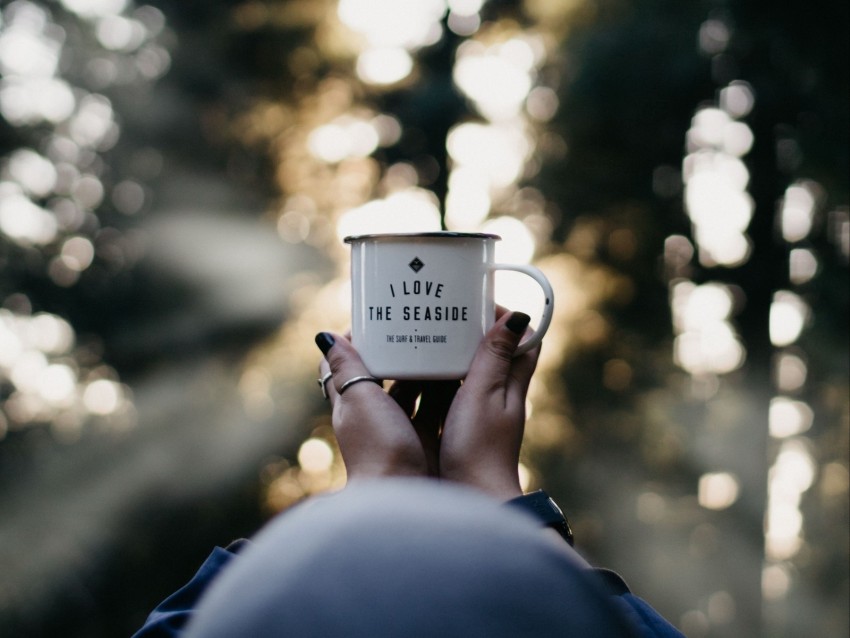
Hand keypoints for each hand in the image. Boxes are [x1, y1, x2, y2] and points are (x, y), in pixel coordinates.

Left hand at [316, 333, 455, 479]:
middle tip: (419, 326)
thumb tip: (322, 336)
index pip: (341, 367)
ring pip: (412, 391)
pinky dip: (445, 392)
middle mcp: (373, 418)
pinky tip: (461, 375)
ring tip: (445, 342)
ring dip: (425, 370)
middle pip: (382, 377)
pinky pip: (434, 409)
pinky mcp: (424, 442)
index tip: (375, 320)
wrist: (407, 498)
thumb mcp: (359, 401)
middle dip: (398, 352)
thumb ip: (347, 369)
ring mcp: (399, 431)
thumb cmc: (378, 448)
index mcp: (349, 406)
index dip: (353, 342)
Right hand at [438, 311, 539, 499]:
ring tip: (421, 335)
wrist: (469, 496)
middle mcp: (498, 396)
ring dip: (448, 353)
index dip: (504, 316)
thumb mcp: (483, 394)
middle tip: (441, 313)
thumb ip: (495, 356)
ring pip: (465, 371)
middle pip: (491, 352)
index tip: (476, 301)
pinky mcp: (456, 426)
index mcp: (512, 383)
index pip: (523, 339)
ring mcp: (477, 412)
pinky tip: (410, 372)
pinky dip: (433, 378)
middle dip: (470, 330)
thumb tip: (519, 315)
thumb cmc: (480, 448)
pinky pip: (446, 391)